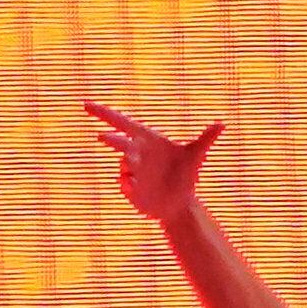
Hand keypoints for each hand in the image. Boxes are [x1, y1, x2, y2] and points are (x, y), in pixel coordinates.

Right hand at [85, 101, 225, 220]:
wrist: (180, 203)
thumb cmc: (186, 175)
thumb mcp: (195, 156)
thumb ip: (205, 139)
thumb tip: (221, 123)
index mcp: (147, 139)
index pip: (123, 122)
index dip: (104, 113)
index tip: (85, 105)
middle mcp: (135, 153)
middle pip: (119, 142)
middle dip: (112, 139)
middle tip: (102, 136)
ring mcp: (130, 171)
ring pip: (124, 164)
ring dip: (128, 166)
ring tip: (136, 169)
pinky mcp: (129, 188)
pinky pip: (125, 183)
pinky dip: (129, 184)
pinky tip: (136, 187)